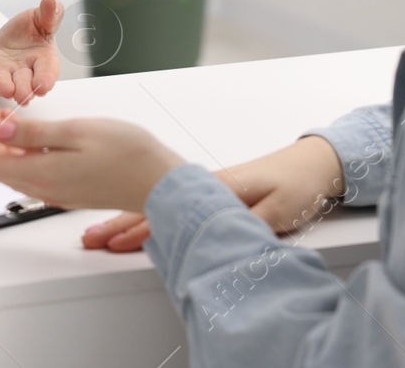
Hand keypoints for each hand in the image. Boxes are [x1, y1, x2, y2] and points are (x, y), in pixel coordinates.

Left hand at [0, 0, 63, 102]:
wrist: (1, 44)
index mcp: (41, 59)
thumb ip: (49, 14)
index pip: (47, 71)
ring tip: (6, 90)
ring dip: (4, 86)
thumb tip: (51, 0)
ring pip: (3, 82)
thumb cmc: (25, 36)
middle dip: (24, 90)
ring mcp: (1, 72)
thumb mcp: (39, 19)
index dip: (46, 79)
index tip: (44, 86)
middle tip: (24, 96)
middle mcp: (21, 71)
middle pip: (24, 83)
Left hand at [0, 98, 185, 212]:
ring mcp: (58, 190)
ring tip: (5, 114)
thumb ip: (33, 134)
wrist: (160, 182)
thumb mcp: (75, 132)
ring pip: (17, 168)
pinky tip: (30, 135)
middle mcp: (45, 187)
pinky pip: (35, 171)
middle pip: (1, 166)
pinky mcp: (70, 188)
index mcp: (40, 174)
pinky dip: (24, 152)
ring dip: (5, 144)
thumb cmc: (126, 154)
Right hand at [80, 134, 345, 251]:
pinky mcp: (211, 195)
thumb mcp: (279, 210)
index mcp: (216, 189)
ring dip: (126, 217)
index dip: (137, 229)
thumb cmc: (298, 183)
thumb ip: (247, 225)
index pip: (166, 212)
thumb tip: (221, 239)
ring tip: (100, 230)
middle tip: (90, 237)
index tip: (112, 241)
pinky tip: (133, 217)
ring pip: (156, 204)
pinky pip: (169, 204)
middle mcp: (203, 187)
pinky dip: (145, 211)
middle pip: (151, 205)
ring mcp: (204, 190)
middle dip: (117, 222)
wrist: (314, 163)